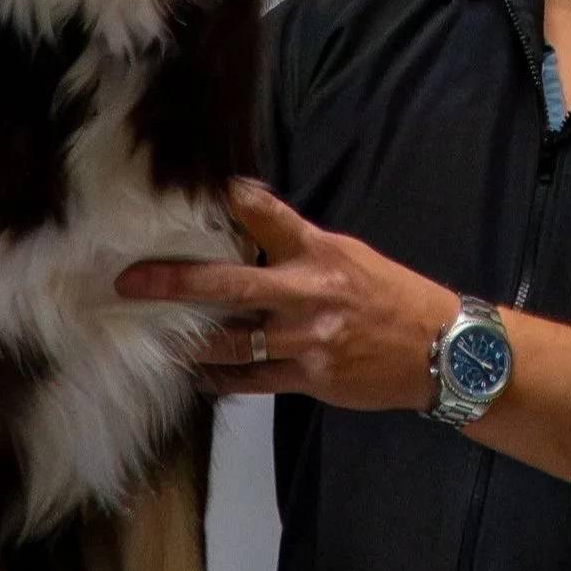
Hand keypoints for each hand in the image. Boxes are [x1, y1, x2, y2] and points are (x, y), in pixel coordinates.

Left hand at [115, 180, 456, 411]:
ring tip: (155, 339)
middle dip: (175, 282)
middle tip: (130, 282)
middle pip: (229, 283)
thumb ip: (301, 247)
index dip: (230, 199)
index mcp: (320, 252)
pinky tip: (200, 376)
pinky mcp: (309, 375)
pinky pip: (251, 380)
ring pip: (230, 342)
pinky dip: (221, 379)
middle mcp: (308, 292)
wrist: (439, 349)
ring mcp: (306, 337)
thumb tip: (251, 232)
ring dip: (188, 342)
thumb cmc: (392, 298)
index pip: (266, 214)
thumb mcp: (351, 256)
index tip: (197, 190)